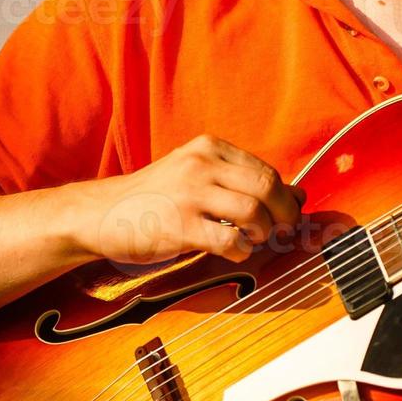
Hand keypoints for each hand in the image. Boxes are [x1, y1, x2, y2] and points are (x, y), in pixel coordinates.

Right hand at [76, 134, 305, 263]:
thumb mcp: (198, 176)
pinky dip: (242, 251)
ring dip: (263, 233)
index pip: (266, 170)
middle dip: (284, 215)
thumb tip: (300, 195)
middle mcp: (200, 164)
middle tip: (280, 232)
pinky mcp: (179, 226)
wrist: (101, 213)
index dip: (285, 198)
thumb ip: (244, 182)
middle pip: (267, 188)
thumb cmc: (156, 197)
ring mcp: (189, 194)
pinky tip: (234, 252)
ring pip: (254, 213)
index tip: (286, 216)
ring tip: (252, 240)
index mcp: (209, 148)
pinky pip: (230, 241)